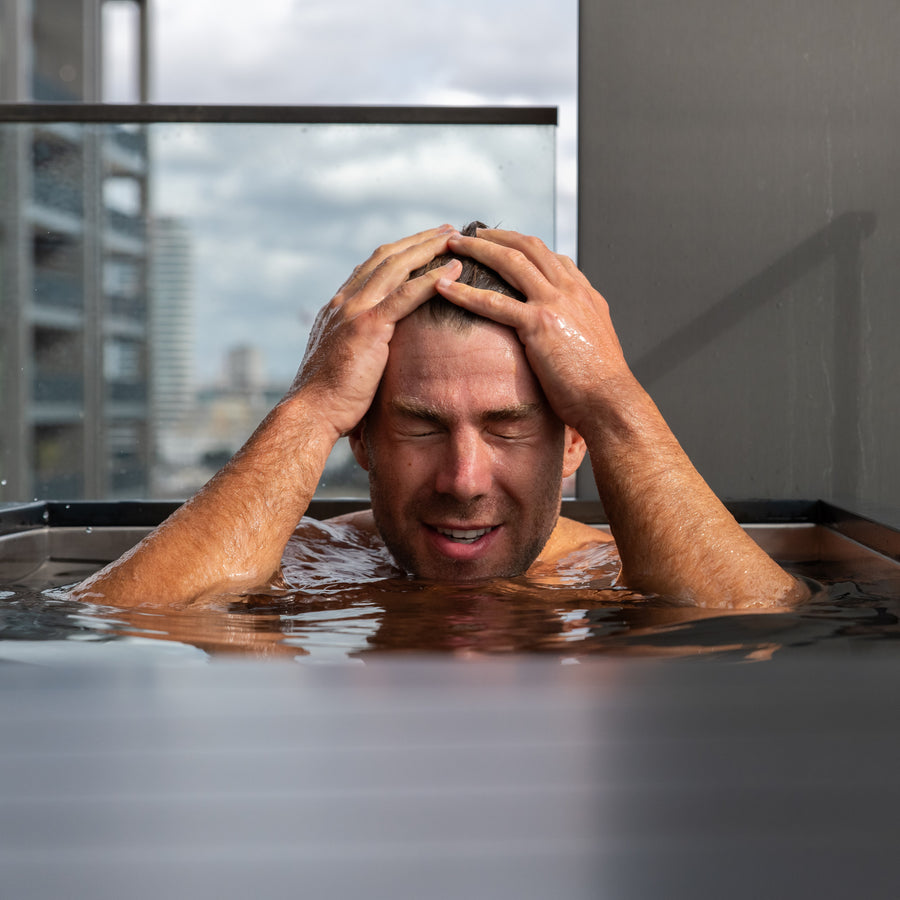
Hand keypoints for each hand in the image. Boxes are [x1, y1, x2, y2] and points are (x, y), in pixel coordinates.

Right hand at [290, 225, 462, 438]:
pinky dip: (432, 278)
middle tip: (447, 230)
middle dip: (418, 241)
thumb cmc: (330, 399)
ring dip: (429, 248)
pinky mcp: (368, 326)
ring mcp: (355, 311)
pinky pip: (406, 295)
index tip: (422, 245)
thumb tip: (381, 352)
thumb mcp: (345, 361)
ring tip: (456, 239)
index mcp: (338, 307)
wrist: (310, 412)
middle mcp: (344, 301)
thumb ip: (361, 346)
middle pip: (386, 257)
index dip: (399, 252)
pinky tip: (454, 269)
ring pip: (397, 266)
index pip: (372, 267)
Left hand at [438, 228, 633, 430]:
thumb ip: (576, 329)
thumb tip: (561, 335)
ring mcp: (555, 303)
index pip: (552, 257)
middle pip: (529, 247)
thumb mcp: (594, 345)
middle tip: (471, 232)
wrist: (611, 402)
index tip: (503, 243)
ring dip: (477, 249)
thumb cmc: (600, 386)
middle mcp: (571, 291)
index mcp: (584, 295)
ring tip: (451, 244)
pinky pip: (493, 302)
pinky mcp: (539, 324)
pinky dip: (464, 292)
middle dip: (497, 236)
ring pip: (510, 263)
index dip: (524, 246)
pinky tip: (443, 287)